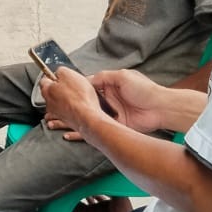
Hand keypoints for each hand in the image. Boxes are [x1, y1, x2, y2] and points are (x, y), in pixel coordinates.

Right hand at [48, 69, 173, 137]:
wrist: (161, 108)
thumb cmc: (144, 90)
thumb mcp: (122, 76)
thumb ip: (104, 77)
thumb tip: (87, 80)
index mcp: (108, 87)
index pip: (86, 88)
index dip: (73, 92)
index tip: (59, 94)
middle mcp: (107, 101)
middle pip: (84, 104)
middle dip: (68, 108)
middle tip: (50, 112)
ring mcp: (110, 114)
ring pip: (87, 117)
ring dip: (71, 121)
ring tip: (53, 123)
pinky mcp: (115, 126)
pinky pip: (97, 129)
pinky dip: (84, 132)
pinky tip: (69, 135)